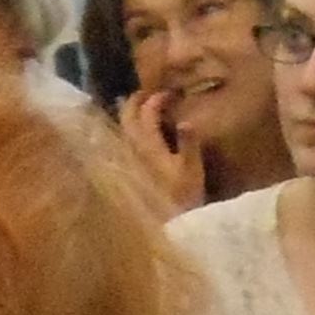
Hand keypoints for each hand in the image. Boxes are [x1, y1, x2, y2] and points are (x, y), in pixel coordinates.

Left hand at [116, 89, 204, 212]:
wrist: (170, 222)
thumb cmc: (184, 196)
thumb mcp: (192, 169)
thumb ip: (188, 143)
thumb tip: (186, 120)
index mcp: (148, 145)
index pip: (147, 113)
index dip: (157, 99)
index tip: (171, 93)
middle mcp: (133, 148)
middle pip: (127, 116)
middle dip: (135, 101)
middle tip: (148, 92)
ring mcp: (129, 158)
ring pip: (123, 128)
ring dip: (129, 113)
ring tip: (141, 106)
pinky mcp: (130, 168)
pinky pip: (125, 139)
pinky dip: (130, 128)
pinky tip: (139, 131)